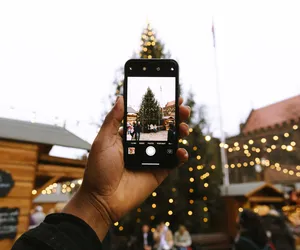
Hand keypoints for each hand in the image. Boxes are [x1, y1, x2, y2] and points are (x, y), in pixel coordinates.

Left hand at [63, 96, 189, 239]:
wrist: (102, 199)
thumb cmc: (98, 169)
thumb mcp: (103, 141)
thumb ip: (113, 120)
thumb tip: (120, 98)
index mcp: (130, 135)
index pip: (147, 117)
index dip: (158, 107)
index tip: (169, 97)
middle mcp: (142, 144)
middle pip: (163, 127)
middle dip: (174, 116)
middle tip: (183, 108)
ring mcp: (152, 157)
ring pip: (171, 141)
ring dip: (180, 132)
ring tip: (184, 127)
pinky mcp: (159, 171)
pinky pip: (174, 161)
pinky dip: (181, 156)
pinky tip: (181, 151)